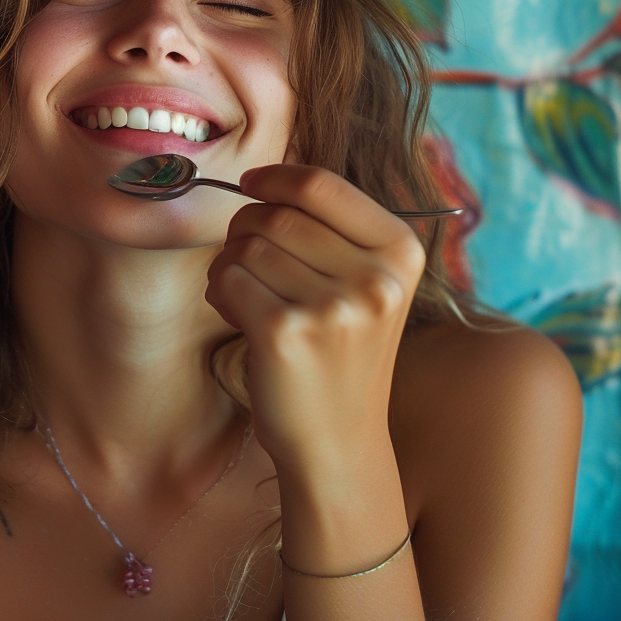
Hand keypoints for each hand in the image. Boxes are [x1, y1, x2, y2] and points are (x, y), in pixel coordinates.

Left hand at [205, 164, 426, 486]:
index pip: (322, 185)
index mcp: (400, 252)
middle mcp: (374, 277)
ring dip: (229, 265)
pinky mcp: (285, 333)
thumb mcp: (367, 286)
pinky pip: (227, 279)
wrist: (339, 443)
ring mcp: (333, 307)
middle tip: (246, 261)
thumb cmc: (342, 355)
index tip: (251, 184)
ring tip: (248, 296)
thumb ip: (334, 230)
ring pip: (245, 246)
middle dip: (245, 230)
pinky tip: (237, 316)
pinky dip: (219, 292)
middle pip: (276, 215)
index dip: (276, 178)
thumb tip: (265, 179)